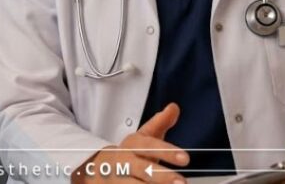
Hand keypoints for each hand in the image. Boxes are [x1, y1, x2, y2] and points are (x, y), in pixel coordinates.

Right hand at [71, 103, 189, 183]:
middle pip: (143, 169)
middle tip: (182, 182)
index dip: (167, 152)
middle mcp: (124, 163)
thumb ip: (159, 123)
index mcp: (132, 145)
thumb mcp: (142, 137)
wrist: (98, 169)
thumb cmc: (129, 153)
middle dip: (162, 177)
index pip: (149, 146)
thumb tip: (174, 107)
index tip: (186, 159)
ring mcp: (119, 180)